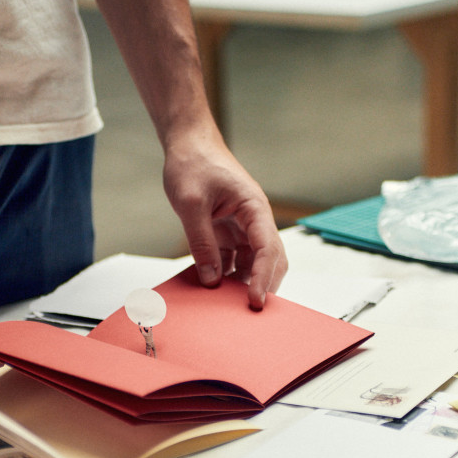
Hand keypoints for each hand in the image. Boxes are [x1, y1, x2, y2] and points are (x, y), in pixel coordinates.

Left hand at [163, 129, 287, 308]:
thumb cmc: (193, 163)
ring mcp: (242, 227)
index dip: (263, 278)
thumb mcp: (191, 204)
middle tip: (248, 312)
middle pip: (269, 260)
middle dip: (262, 285)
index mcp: (254, 208)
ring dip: (242, 283)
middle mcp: (253, 220)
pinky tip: (212, 288)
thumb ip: (202, 242)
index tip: (255, 301)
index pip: (267, 249)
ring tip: (228, 305)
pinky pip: (231, 259)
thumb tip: (211, 278)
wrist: (187, 144)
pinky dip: (224, 274)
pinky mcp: (228, 232)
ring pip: (251, 263)